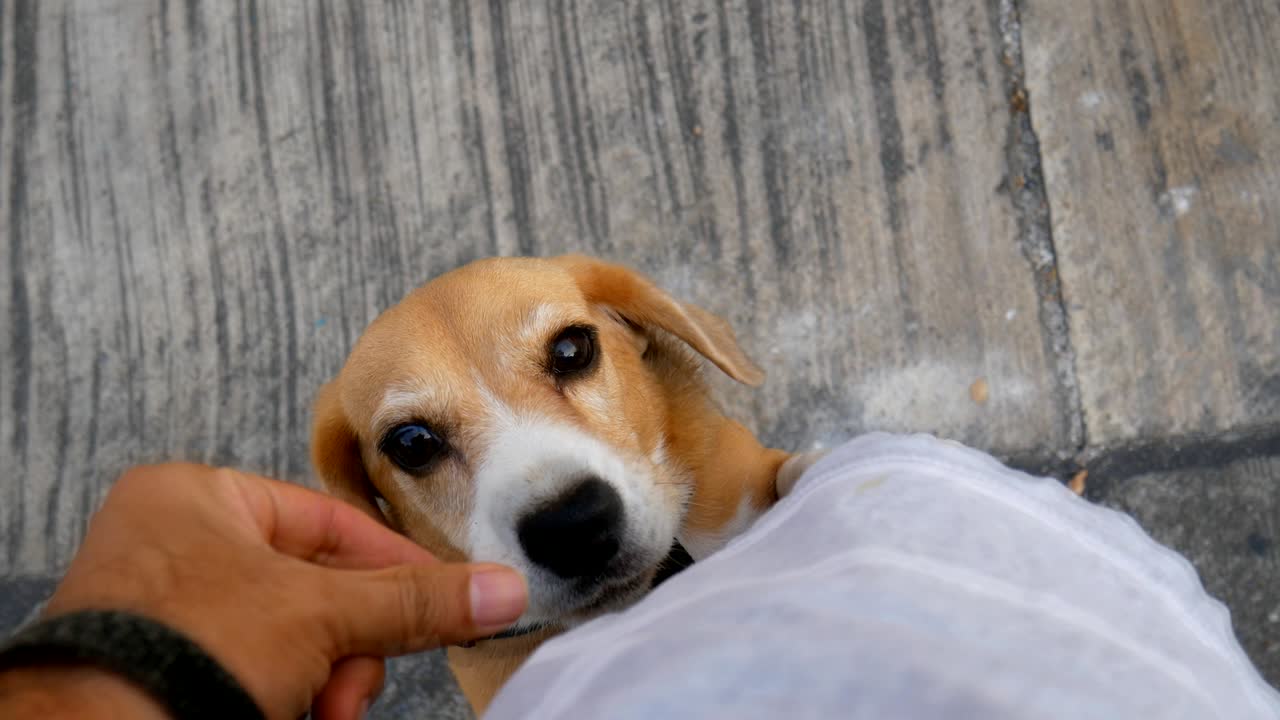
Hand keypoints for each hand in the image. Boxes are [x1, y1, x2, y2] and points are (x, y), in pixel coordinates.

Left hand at [23, 463, 527, 718]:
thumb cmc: (176, 655)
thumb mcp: (318, 615)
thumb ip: (413, 602)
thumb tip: (497, 590)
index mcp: (196, 497)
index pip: (330, 521)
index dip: (395, 565)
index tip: (444, 598)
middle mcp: (174, 544)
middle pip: (314, 587)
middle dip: (348, 647)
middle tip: (352, 685)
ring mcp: (165, 608)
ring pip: (290, 634)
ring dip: (322, 678)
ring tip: (319, 709)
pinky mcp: (164, 665)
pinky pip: (253, 665)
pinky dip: (282, 694)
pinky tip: (284, 714)